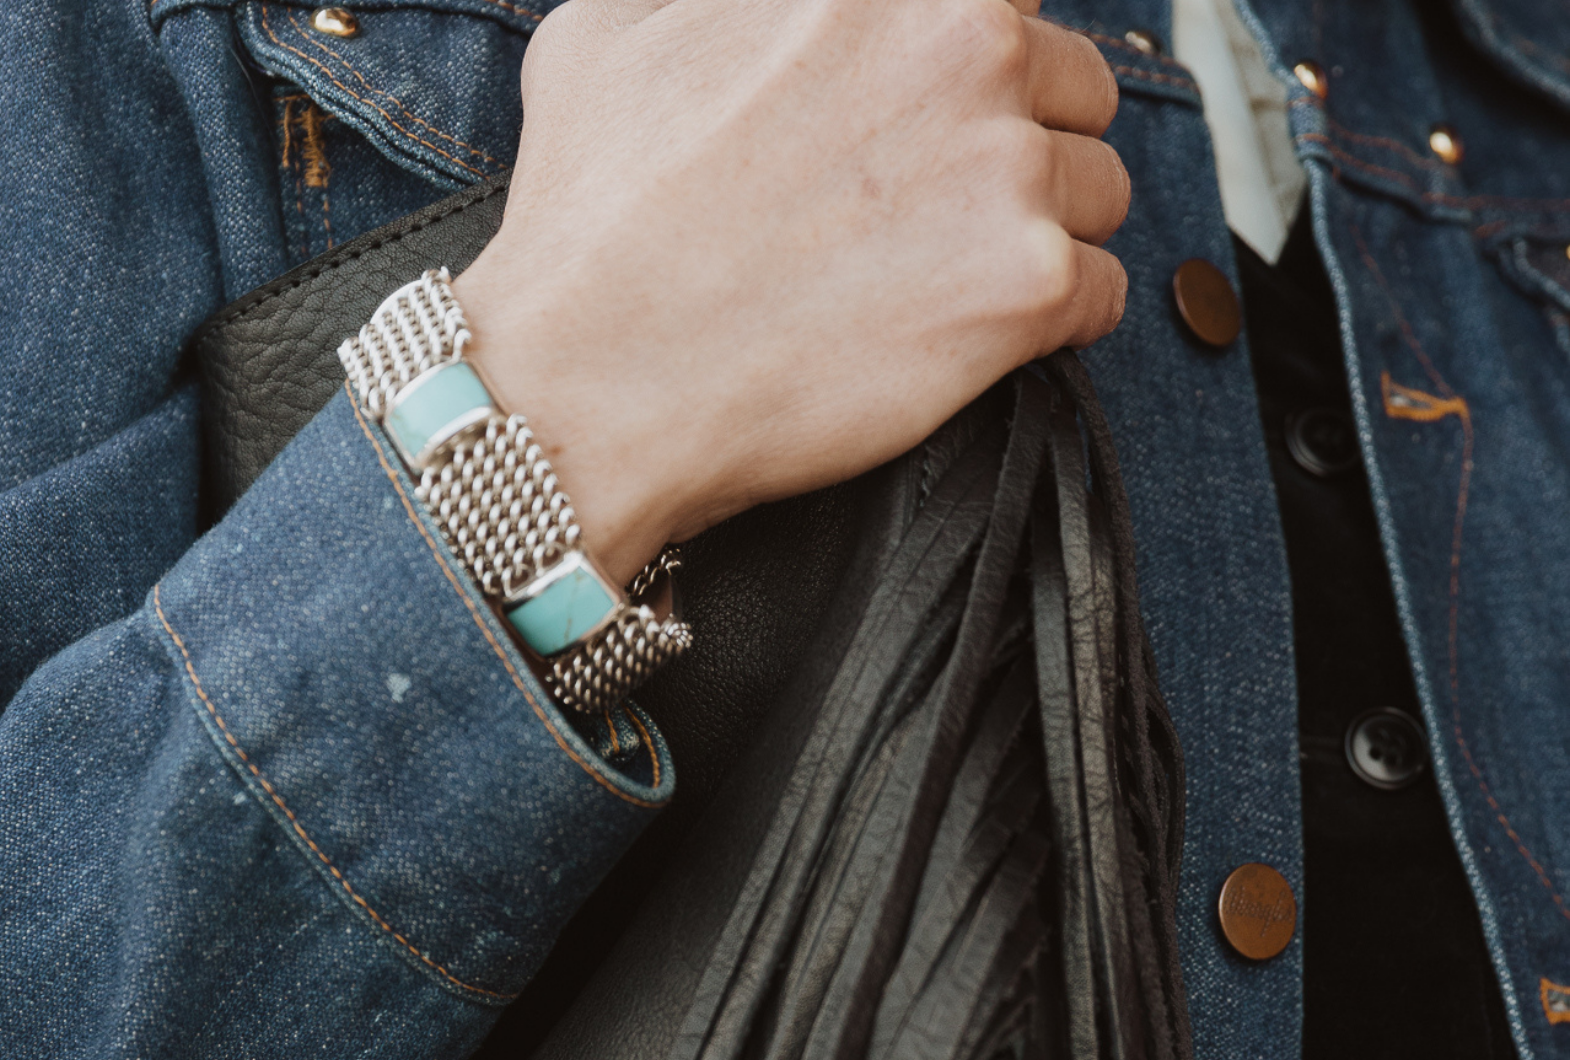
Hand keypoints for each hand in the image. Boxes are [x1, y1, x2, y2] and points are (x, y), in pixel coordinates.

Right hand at [456, 0, 1129, 582]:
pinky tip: (976, 342)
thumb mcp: (610, 32)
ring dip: (1041, 234)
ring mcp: (1005, 168)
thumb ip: (707, 4)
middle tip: (933, 218)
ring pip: (1100, 189)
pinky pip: (1104, 294)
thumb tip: (735, 18)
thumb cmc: (587, 225)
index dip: (969, 62)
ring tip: (945, 288)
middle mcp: (967, 43)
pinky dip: (1057, 322)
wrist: (586, 389)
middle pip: (1073, 82)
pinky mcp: (1024, 290)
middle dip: (1020, 144)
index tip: (935, 119)